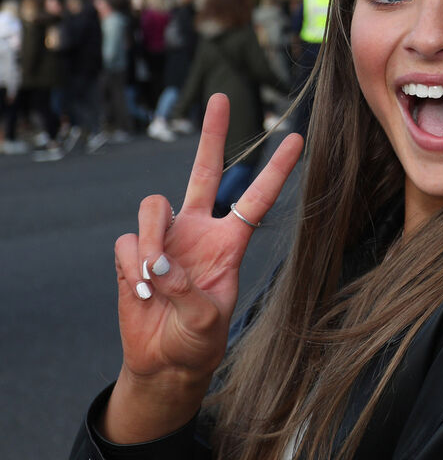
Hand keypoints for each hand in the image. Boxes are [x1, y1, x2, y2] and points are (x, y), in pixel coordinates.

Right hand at [103, 94, 302, 442]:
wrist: (164, 361)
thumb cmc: (197, 342)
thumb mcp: (208, 323)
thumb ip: (190, 293)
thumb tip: (161, 264)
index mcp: (229, 244)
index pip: (255, 199)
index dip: (276, 170)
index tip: (296, 138)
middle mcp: (198, 231)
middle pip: (204, 171)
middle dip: (212, 135)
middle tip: (222, 98)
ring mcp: (165, 238)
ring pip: (153, 206)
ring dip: (151, 239)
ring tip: (154, 278)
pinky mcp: (134, 252)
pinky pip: (128, 243)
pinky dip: (133, 266)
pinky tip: (140, 290)